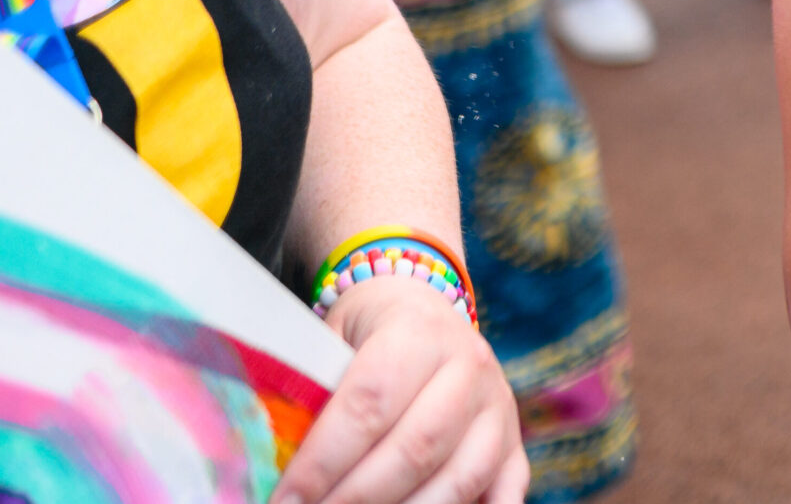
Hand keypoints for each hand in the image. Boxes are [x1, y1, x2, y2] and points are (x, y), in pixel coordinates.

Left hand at [274, 276, 526, 503]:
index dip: (323, 461)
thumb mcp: (335, 339)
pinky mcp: (514, 442)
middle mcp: (468, 365)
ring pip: (460, 480)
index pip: (369, 404)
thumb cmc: (366, 331)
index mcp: (418, 332)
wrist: (424, 305)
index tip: (287, 499)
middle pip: (414, 449)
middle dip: (357, 497)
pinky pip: (504, 494)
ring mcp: (498, 406)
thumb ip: (314, 392)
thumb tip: (276, 457)